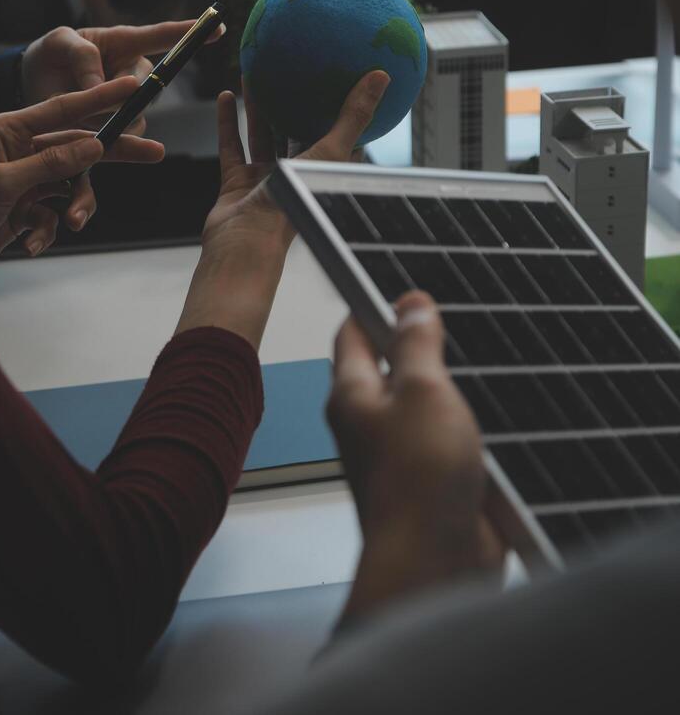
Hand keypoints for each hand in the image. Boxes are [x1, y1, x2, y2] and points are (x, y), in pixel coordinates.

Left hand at [0, 80, 163, 286]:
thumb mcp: (2, 185)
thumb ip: (51, 164)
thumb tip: (94, 146)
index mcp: (4, 130)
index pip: (63, 109)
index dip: (101, 98)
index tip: (133, 87)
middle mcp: (15, 150)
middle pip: (77, 146)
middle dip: (112, 154)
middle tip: (154, 152)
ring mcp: (21, 180)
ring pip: (69, 186)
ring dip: (73, 207)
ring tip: (73, 224)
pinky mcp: (21, 208)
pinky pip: (51, 214)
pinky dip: (46, 229)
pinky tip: (30, 242)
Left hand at [21, 16, 225, 133]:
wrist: (33, 88)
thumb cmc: (51, 56)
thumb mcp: (57, 43)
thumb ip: (80, 55)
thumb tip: (99, 83)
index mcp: (122, 43)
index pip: (161, 37)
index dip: (188, 33)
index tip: (217, 26)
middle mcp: (133, 74)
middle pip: (148, 87)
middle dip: (122, 94)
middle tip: (88, 90)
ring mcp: (129, 104)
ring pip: (136, 116)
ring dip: (107, 118)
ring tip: (75, 110)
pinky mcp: (119, 130)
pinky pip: (124, 139)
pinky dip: (105, 140)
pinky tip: (84, 135)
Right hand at [175, 69, 390, 349]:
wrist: (248, 240)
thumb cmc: (295, 203)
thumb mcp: (331, 151)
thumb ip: (354, 115)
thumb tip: (381, 76)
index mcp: (324, 172)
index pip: (343, 142)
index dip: (347, 115)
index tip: (346, 84)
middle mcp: (297, 176)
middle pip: (298, 133)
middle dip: (295, 103)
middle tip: (293, 68)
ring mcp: (266, 180)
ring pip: (263, 136)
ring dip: (258, 108)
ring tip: (254, 74)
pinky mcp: (238, 184)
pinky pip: (233, 146)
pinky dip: (229, 122)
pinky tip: (226, 96)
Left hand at [330, 291, 504, 620]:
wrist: (439, 560)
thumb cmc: (418, 482)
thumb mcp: (422, 391)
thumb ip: (416, 344)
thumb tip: (410, 303)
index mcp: (353, 394)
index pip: (352, 334)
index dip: (375, 305)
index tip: (402, 286)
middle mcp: (371, 422)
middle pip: (389, 366)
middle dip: (419, 341)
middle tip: (449, 316)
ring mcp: (402, 451)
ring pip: (423, 400)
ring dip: (448, 382)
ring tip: (477, 356)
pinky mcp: (433, 476)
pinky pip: (448, 435)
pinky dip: (466, 419)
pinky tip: (493, 406)